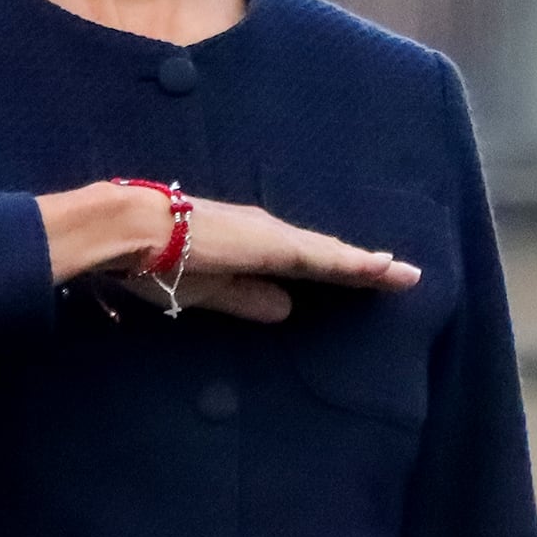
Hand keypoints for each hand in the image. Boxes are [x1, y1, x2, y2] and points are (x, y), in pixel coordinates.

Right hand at [40, 183, 419, 322]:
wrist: (131, 227)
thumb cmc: (156, 258)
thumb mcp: (210, 289)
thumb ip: (248, 298)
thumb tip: (286, 308)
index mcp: (253, 245)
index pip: (305, 262)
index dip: (338, 269)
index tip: (370, 276)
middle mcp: (270, 234)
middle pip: (327, 256)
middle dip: (364, 265)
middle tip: (402, 275)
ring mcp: (275, 237)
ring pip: (332, 256)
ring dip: (368, 266)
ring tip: (405, 275)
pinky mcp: (275, 244)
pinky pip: (324, 258)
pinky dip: (355, 264)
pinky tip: (381, 270)